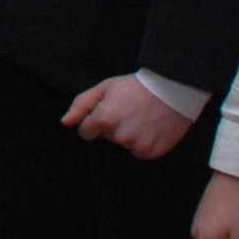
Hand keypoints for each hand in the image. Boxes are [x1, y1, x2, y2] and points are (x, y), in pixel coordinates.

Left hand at [65, 76, 194, 159]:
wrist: (173, 90)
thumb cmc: (137, 86)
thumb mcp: (106, 87)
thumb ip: (82, 105)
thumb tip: (65, 122)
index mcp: (105, 118)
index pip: (86, 132)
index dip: (94, 121)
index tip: (107, 111)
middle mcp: (120, 135)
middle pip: (106, 137)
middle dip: (113, 125)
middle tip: (129, 109)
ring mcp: (137, 145)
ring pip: (123, 144)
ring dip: (129, 134)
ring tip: (142, 116)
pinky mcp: (152, 152)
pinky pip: (139, 152)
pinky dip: (143, 142)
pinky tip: (150, 126)